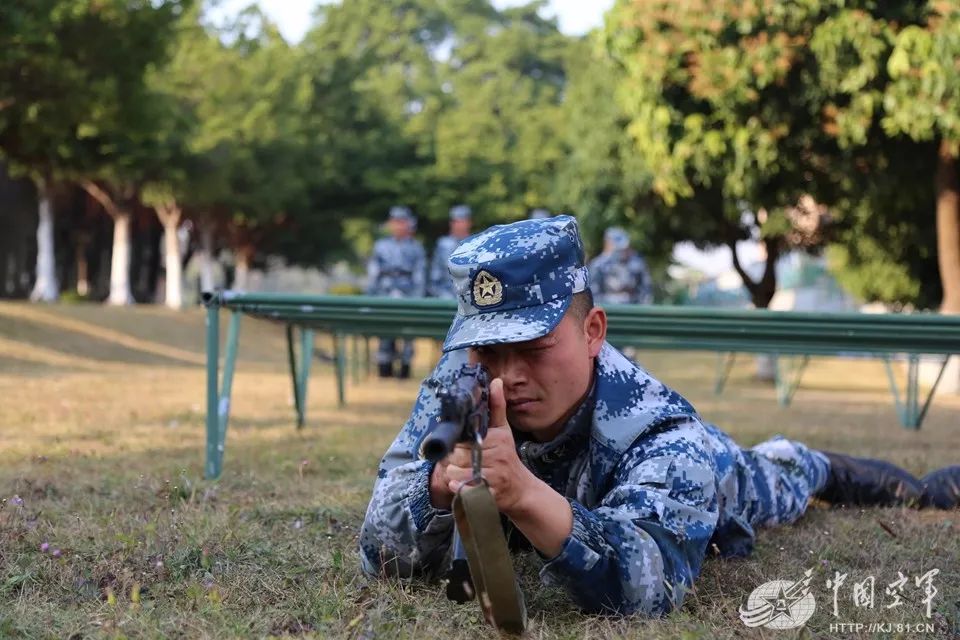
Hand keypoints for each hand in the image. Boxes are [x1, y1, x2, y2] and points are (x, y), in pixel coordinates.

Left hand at [443, 378, 537, 516]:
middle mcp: (496, 456)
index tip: (459, 446)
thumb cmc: (508, 457)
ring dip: (454, 474)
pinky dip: (459, 487)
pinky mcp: (489, 492)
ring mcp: (494, 475)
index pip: (464, 437)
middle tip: (459, 461)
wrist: (520, 489)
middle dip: (454, 459)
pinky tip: (463, 485)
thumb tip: (496, 381)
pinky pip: (464, 488)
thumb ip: (497, 406)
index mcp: (496, 439)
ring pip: (457, 471)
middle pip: (458, 454)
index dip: (457, 442)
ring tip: (461, 472)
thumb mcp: (504, 431)